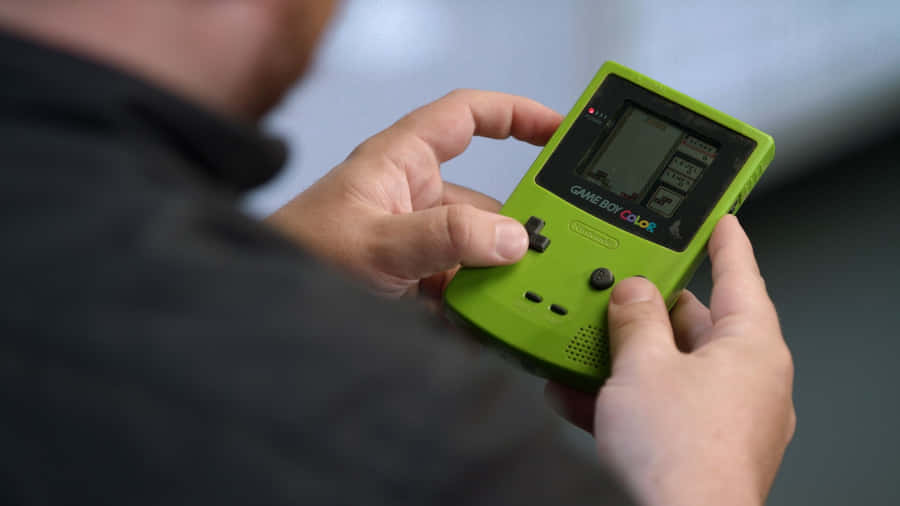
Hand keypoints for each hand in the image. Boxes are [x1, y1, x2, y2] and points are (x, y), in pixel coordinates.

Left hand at [267, 90, 562, 296]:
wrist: (264, 313)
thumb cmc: (295, 255)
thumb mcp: (377, 242)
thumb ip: (445, 237)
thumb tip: (510, 237)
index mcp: (401, 162)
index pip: (467, 117)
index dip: (515, 115)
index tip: (559, 131)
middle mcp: (411, 197)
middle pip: (484, 200)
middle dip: (514, 228)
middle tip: (545, 253)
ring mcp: (413, 242)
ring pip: (474, 250)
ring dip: (493, 276)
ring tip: (512, 301)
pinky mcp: (412, 281)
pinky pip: (458, 286)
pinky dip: (474, 305)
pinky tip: (485, 324)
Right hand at [546, 215, 795, 505]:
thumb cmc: (682, 456)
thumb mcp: (642, 367)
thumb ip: (634, 319)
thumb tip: (631, 294)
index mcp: (751, 347)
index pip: (741, 274)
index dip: (725, 240)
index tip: (719, 220)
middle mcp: (748, 379)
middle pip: (698, 323)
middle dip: (651, 308)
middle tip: (621, 287)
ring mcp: (726, 415)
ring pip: (672, 368)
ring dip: (627, 357)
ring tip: (584, 346)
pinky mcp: (702, 445)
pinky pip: (661, 405)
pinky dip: (624, 397)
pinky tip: (578, 396)